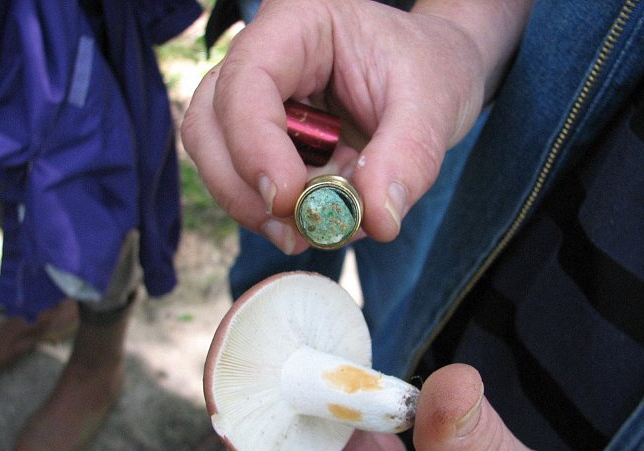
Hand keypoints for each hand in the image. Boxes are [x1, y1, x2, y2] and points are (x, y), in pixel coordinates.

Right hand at [182, 0, 513, 252]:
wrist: (432, 77)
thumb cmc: (430, 70)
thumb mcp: (434, 105)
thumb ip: (408, 158)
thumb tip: (376, 220)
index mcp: (298, 25)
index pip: (246, 81)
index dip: (254, 145)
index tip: (287, 200)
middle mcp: (262, 59)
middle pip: (209, 126)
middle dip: (242, 188)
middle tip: (294, 232)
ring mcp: (256, 102)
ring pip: (216, 159)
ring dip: (257, 208)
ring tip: (315, 229)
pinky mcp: (263, 140)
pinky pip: (244, 182)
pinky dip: (274, 213)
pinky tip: (318, 219)